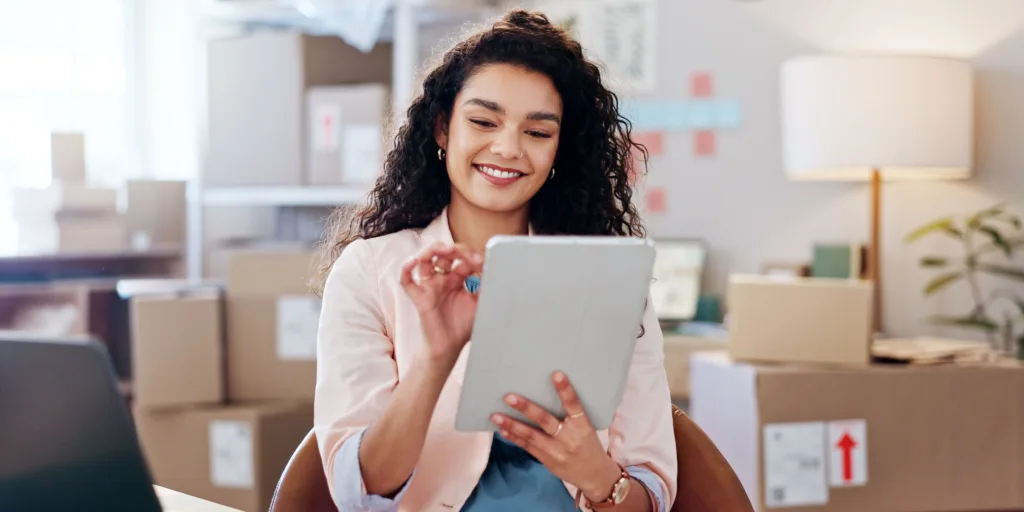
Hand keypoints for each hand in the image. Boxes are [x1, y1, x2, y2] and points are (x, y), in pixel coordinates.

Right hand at [400, 242, 483, 365]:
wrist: (449, 347)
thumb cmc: (463, 326)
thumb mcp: (480, 303)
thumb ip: (485, 286)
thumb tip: (492, 267)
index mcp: (459, 278)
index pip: (462, 259)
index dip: (470, 256)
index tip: (479, 261)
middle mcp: (443, 279)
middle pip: (443, 254)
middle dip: (451, 249)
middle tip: (458, 251)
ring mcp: (430, 286)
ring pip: (424, 261)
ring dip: (430, 251)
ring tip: (440, 249)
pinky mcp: (419, 297)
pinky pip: (407, 280)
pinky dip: (406, 269)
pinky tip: (413, 262)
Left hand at [491, 372, 623, 503]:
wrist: (595, 475)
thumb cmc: (588, 444)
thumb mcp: (586, 428)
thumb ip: (571, 415)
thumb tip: (545, 393)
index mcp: (582, 426)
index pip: (574, 405)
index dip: (565, 390)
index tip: (556, 374)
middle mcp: (569, 438)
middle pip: (545, 420)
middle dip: (526, 408)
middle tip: (509, 397)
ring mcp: (557, 451)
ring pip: (532, 436)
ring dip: (512, 425)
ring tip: (496, 416)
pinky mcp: (548, 461)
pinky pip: (528, 447)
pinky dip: (515, 438)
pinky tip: (503, 431)